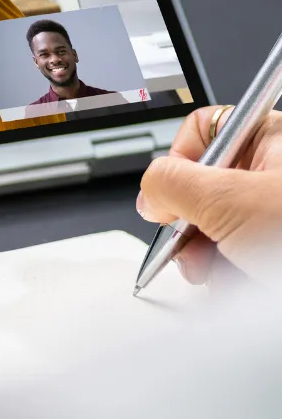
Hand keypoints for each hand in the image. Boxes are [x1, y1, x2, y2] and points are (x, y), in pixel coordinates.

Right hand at [137, 106, 281, 281]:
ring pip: (223, 229)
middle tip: (192, 248)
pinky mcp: (279, 249)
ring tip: (224, 276)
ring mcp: (280, 213)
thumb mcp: (229, 201)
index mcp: (273, 139)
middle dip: (193, 226)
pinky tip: (242, 287)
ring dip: (212, 259)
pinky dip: (235, 277)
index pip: (202, 132)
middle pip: (207, 188)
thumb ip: (172, 184)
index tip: (167, 200)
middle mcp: (280, 172)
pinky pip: (243, 256)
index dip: (176, 165)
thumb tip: (150, 191)